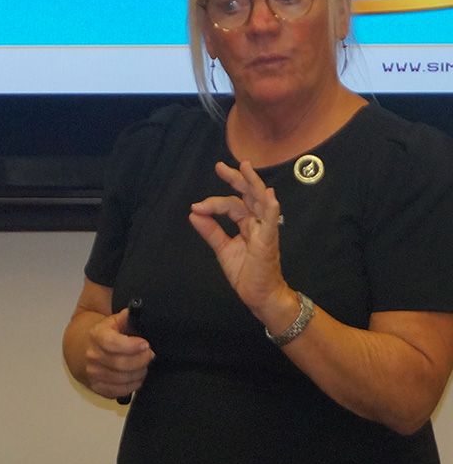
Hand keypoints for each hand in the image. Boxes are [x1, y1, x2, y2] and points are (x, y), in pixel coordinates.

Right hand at [82, 309, 154, 400]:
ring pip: (122, 379)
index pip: (113, 343)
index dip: (131, 346)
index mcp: (96, 336)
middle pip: (120, 364)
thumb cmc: (103, 335)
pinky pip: (119, 391)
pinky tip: (137, 377)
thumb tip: (136, 310)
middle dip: (141, 360)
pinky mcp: (97, 387)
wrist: (82, 349)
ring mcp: (93, 373)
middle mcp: (92, 356)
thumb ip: (125, 316)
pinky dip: (132, 385)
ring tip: (145, 365)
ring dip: (139, 373)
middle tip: (150, 355)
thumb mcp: (112, 321)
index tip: (146, 344)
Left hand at [189, 160, 294, 322]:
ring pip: (261, 201)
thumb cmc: (247, 273)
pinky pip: (271, 221)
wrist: (260, 296)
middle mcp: (257, 223)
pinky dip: (271, 207)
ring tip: (245, 168)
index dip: (213, 204)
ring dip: (253, 183)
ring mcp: (265, 230)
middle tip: (220, 166)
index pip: (231, 205)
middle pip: (248, 194)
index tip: (196, 207)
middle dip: (236, 179)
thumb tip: (193, 213)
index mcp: (247, 223)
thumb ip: (210, 231)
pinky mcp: (269, 241)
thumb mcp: (223, 249)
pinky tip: (269, 195)